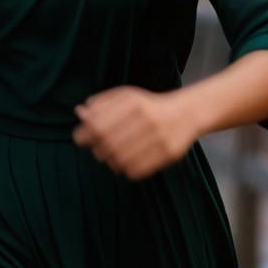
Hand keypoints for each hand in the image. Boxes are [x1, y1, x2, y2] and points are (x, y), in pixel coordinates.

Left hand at [73, 86, 197, 179]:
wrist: (186, 113)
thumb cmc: (149, 106)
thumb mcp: (126, 97)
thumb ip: (102, 104)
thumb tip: (80, 112)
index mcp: (132, 103)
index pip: (97, 125)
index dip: (85, 136)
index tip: (83, 139)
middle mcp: (146, 118)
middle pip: (107, 144)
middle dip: (97, 150)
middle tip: (100, 150)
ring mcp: (159, 136)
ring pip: (120, 160)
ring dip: (111, 162)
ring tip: (114, 157)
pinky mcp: (168, 153)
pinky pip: (137, 170)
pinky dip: (127, 170)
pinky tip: (128, 163)